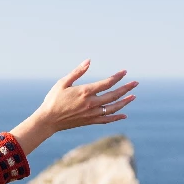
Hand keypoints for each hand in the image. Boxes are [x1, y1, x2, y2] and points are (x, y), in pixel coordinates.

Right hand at [11, 59, 137, 154]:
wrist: (48, 120)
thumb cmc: (53, 100)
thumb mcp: (63, 83)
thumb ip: (77, 72)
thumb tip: (89, 61)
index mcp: (85, 92)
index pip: (107, 83)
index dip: (117, 77)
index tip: (124, 72)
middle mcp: (91, 104)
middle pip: (114, 95)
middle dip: (126, 88)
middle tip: (136, 83)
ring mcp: (91, 114)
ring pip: (113, 108)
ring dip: (124, 102)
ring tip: (133, 96)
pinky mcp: (89, 121)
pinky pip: (106, 120)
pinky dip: (116, 117)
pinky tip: (124, 115)